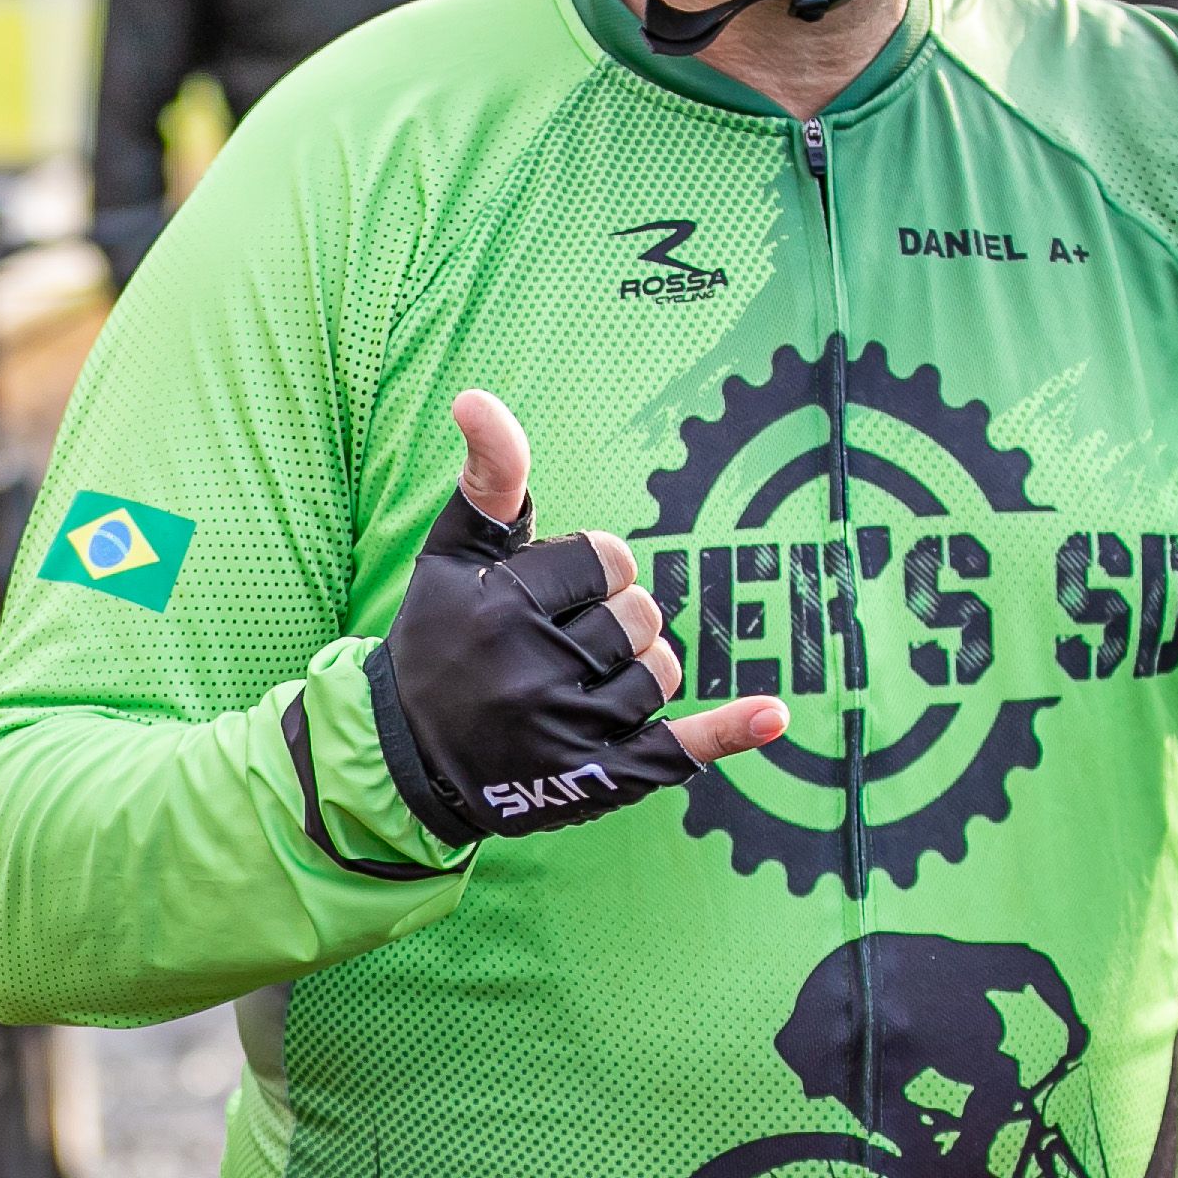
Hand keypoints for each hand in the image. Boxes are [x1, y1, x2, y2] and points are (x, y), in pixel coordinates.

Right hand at [364, 392, 785, 845]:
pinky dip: (728, 732)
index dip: (591, 570)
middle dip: (613, 617)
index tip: (552, 593)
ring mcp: (564, 730)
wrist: (405, 757)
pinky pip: (674, 750)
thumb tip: (478, 396)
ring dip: (636, 669)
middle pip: (638, 613)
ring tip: (580, 683)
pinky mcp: (591, 782)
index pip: (607, 558)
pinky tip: (773, 714)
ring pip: (659, 671)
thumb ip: (487, 480)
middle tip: (558, 643)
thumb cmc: (437, 640)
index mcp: (499, 606)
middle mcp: (530, 668)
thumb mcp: (450, 557)